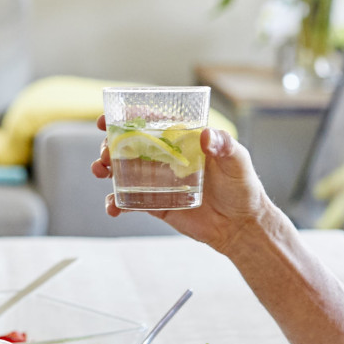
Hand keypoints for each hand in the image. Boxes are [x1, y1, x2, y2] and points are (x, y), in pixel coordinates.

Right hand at [88, 118, 279, 255]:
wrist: (241, 226)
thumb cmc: (242, 187)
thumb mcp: (237, 161)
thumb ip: (224, 145)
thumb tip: (206, 136)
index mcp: (180, 139)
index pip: (149, 122)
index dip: (125, 117)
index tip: (106, 118)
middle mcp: (164, 157)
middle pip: (128, 144)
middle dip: (109, 144)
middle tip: (106, 152)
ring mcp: (157, 181)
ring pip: (122, 170)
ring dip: (105, 168)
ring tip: (100, 170)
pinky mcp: (154, 204)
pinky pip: (128, 202)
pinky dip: (115, 204)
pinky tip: (113, 208)